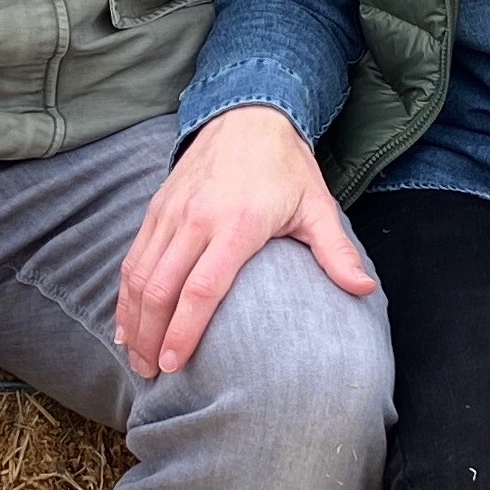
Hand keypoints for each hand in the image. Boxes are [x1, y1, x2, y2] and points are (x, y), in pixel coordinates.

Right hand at [117, 105, 374, 377]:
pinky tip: (125, 323)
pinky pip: (134, 256)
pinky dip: (125, 293)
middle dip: (150, 337)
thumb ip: (336, 251)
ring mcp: (172, 212)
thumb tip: (365, 290)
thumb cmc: (286, 167)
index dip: (184, 330)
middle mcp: (197, 219)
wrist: (248, 114)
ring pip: (140, 275)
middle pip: (161, 288)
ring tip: (136, 358)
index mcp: (237, 224)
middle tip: (152, 374)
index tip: (174, 364)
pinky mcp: (156, 207)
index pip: (202, 288)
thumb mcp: (317, 206)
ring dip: (133, 321)